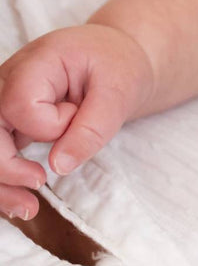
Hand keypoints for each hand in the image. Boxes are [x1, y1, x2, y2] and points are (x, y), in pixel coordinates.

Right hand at [0, 23, 153, 217]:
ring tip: (28, 208)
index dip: (50, 125)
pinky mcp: (10, 122)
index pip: (20, 106)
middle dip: (5, 166)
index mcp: (32, 65)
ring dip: (2, 181)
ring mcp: (4, 103)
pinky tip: (20, 202)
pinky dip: (7, 179)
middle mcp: (7, 83)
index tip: (76, 115)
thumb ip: (91, 128)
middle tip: (38, 184)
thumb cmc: (117, 66)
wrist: (116, 58)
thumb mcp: (119, 92)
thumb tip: (58, 166)